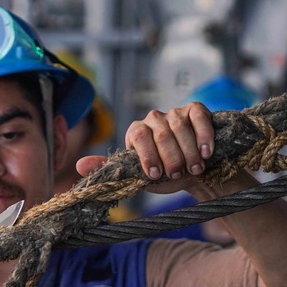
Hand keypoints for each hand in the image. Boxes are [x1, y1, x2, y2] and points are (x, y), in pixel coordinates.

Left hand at [77, 102, 214, 193]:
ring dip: (188, 151)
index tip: (155, 175)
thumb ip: (110, 169)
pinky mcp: (195, 110)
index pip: (137, 136)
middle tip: (177, 174)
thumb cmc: (165, 176)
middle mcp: (154, 118)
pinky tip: (207, 152)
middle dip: (170, 157)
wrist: (195, 174)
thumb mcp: (137, 177)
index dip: (147, 156)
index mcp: (136, 132)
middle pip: (160, 133)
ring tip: (195, 169)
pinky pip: (198, 117)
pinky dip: (203, 135)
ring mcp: (175, 112)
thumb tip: (79, 165)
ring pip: (179, 127)